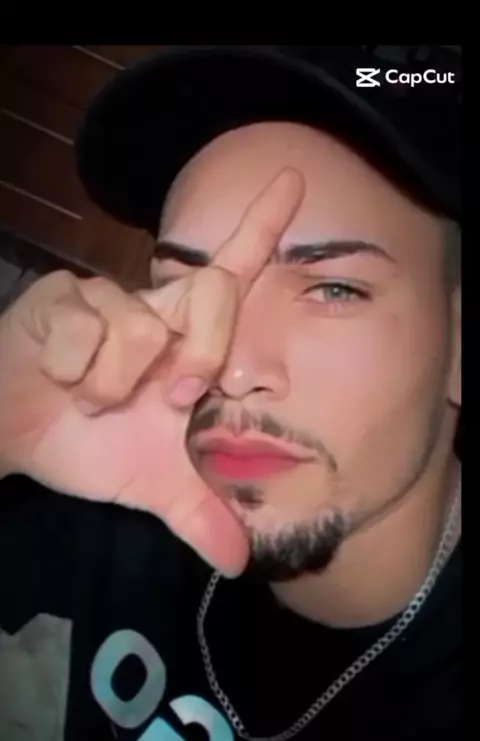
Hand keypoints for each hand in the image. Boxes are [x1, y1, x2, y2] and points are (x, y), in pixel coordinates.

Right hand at [0, 169, 303, 574]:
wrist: (20, 441)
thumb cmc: (92, 446)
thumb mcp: (155, 487)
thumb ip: (201, 514)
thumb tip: (242, 563)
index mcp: (187, 342)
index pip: (231, 272)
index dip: (262, 224)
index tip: (293, 176)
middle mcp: (155, 310)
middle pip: (213, 294)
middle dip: (199, 358)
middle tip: (170, 399)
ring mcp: (107, 300)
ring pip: (143, 328)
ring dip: (116, 388)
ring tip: (93, 401)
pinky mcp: (61, 301)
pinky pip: (85, 332)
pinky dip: (75, 375)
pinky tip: (59, 380)